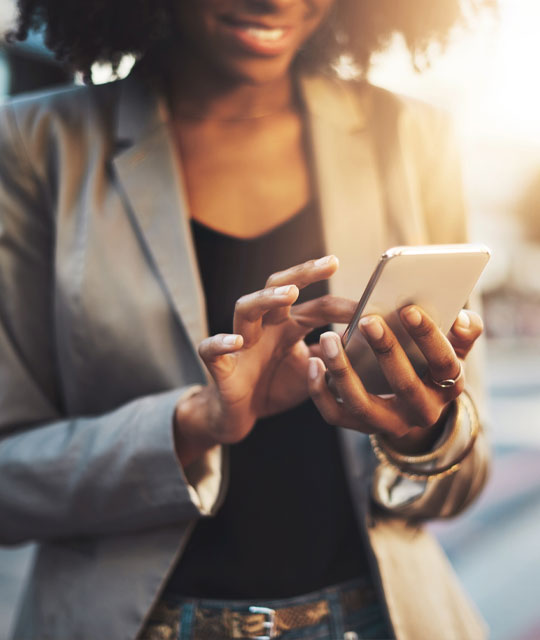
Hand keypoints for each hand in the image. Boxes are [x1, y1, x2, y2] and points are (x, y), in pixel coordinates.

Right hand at [174, 255, 356, 464]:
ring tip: (291, 293)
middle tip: (331, 263)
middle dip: (303, 273)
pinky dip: (221, 342)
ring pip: (245, 308)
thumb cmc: (274, 387)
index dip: (343, 305)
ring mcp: (241, 343)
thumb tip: (367, 344)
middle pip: (278, 287)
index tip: (371, 304)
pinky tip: (236, 341)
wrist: (239, 415)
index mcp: (287, 326)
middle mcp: (264, 327)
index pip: (317, 306)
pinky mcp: (220, 366)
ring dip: (267, 298)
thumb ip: (333, 357)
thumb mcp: (313, 372)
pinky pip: (212, 349)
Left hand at [308, 306, 482, 451]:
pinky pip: (335, 414)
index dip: (428, 337)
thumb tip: (464, 318)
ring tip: (328, 338)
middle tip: (368, 320)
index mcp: (447, 388)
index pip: (443, 364)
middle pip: (403, 385)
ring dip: (343, 370)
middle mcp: (421, 412)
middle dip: (386, 351)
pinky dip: (320, 390)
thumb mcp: (453, 351)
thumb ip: (463, 333)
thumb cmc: (430, 365)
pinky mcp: (359, 427)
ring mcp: (388, 423)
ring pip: (362, 404)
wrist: (413, 406)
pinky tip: (313, 362)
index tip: (409, 309)